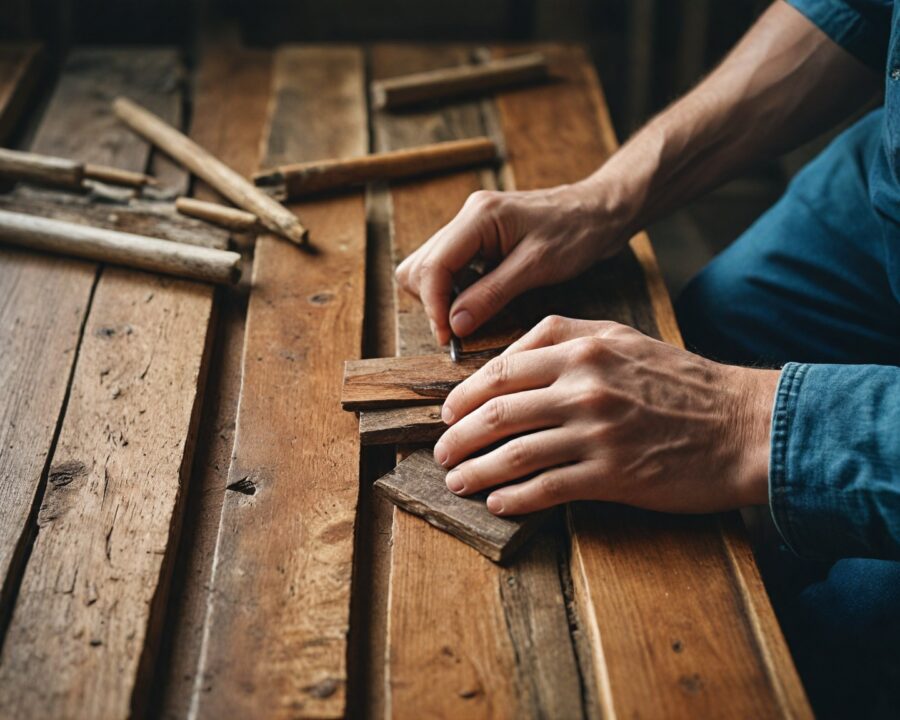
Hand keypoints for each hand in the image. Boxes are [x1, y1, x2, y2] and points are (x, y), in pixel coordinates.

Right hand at [394, 183, 627, 344]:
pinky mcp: (478, 237)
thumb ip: (491, 295)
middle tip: (458, 331)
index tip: (448, 337)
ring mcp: (470, 225)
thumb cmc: (577, 232)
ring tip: (469, 317)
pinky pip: (448, 267)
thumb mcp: (536, 267)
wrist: (600, 211)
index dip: (433, 307)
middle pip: (419, 266)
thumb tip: (454, 325)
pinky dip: (453, 290)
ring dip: (439, 297)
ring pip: (427, 267)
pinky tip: (477, 303)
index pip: (432, 266)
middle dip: (432, 302)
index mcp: (479, 216)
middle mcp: (468, 216)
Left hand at [433, 316, 778, 515]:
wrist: (743, 425)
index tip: (448, 413)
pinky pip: (546, 488)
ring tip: (456, 481)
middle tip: (442, 452)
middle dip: (458, 436)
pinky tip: (498, 502)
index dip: (463, 395)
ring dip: (476, 471)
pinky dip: (514, 498)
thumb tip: (506, 359)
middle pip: (496, 412)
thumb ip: (564, 338)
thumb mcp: (622, 339)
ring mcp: (597, 432)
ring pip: (514, 453)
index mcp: (582, 349)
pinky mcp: (613, 475)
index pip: (500, 371)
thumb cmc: (681, 382)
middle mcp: (584, 386)